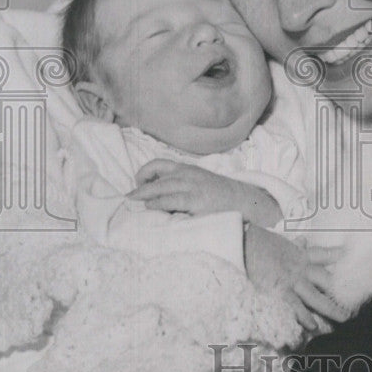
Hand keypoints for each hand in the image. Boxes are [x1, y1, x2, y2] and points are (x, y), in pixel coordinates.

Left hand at [129, 159, 281, 225]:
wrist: (243, 200)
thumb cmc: (219, 195)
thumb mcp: (199, 183)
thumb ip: (181, 184)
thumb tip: (156, 194)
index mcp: (187, 169)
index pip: (160, 164)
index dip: (145, 171)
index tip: (137, 182)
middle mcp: (189, 175)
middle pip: (158, 175)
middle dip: (140, 186)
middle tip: (128, 196)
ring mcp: (194, 187)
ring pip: (163, 186)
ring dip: (145, 194)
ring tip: (133, 201)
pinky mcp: (198, 201)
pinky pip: (173, 200)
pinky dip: (159, 203)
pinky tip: (151, 207)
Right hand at [243, 225, 349, 329]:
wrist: (242, 243)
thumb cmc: (258, 242)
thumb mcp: (280, 242)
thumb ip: (294, 245)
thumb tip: (303, 239)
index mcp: (301, 255)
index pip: (325, 255)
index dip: (340, 256)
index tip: (354, 259)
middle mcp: (301, 268)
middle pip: (327, 279)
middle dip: (342, 290)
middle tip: (357, 299)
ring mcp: (292, 280)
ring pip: (317, 296)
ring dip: (331, 308)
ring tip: (345, 317)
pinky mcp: (280, 290)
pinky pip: (295, 306)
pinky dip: (304, 316)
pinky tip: (313, 326)